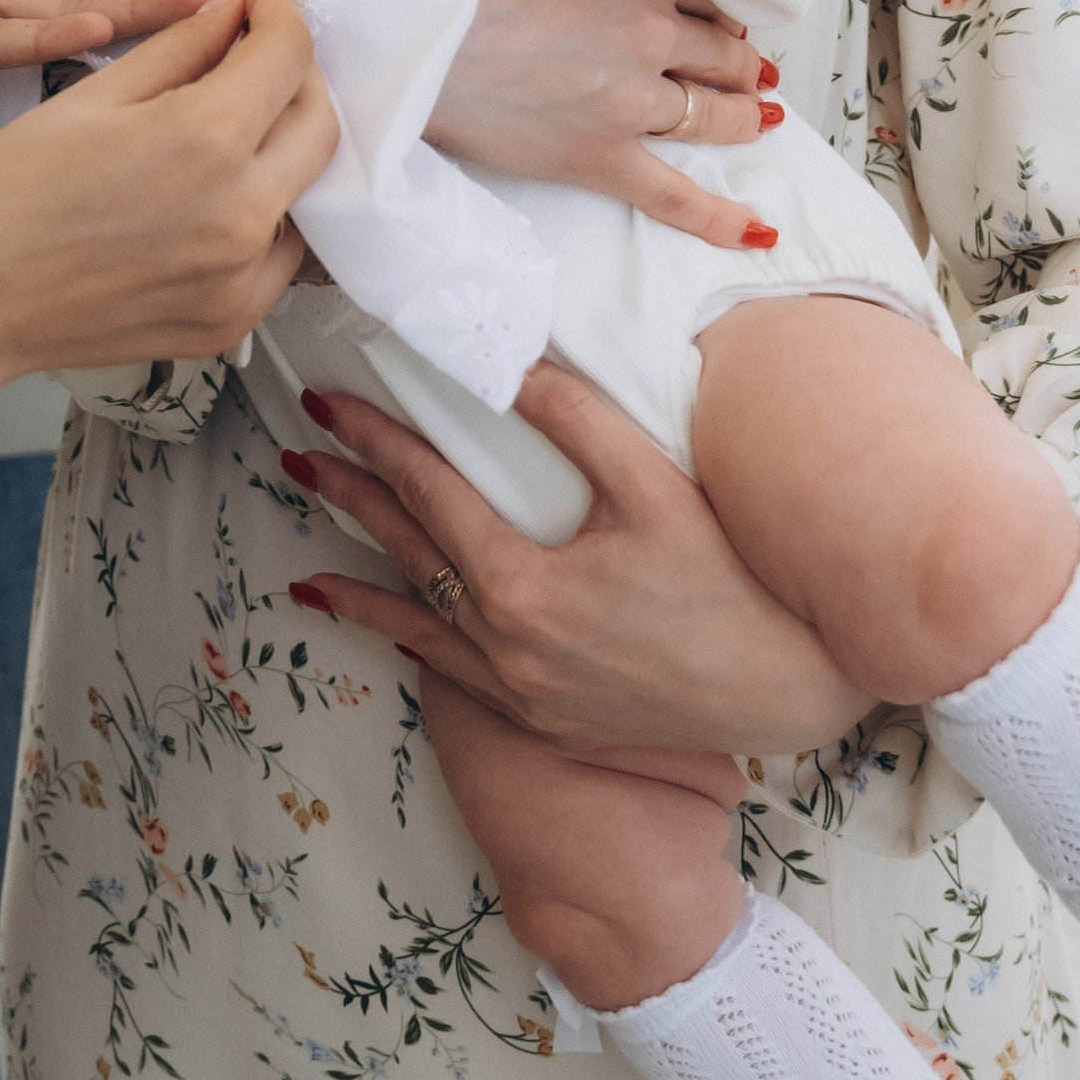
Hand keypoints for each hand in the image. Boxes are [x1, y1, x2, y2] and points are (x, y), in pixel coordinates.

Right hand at [0, 0, 336, 488]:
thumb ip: (179, 49)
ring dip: (283, 145)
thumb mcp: (92, 96)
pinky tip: (215, 198)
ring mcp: (244, 276)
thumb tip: (233, 13)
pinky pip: (280, 252)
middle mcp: (243, 211)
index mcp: (205, 139)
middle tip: (251, 58)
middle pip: (319, 121)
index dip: (279, 15)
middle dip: (294, 74)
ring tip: (232, 127)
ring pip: (307, 188)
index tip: (256, 5)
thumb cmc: (5, 192)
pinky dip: (265, 213)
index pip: (289, 54)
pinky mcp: (233, 320)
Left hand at [282, 365, 863, 759]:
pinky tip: (384, 631)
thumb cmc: (727, 582)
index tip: (332, 403)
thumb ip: (575, 422)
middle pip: (405, 555)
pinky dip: (407, 645)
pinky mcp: (536, 717)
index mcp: (523, 587)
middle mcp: (505, 647)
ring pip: (415, 624)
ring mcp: (516, 691)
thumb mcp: (654, 486)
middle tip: (299, 455)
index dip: (376, 442)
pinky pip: (448, 673)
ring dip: (359, 586)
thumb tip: (511, 363)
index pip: (428, 494)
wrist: (780, 690)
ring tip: (303, 568)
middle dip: (349, 499)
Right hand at [423, 0, 773, 249]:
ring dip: (741, 115)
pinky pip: (674, 194)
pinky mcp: (602, 156)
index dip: (717, 8)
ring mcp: (632, 102)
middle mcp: (650, 35)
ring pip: (713, 113)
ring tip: (756, 117)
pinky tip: (756, 228)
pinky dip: (719, 216)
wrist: (419, 32)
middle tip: (747, 68)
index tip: (719, 17)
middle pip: (721, 53)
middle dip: (739, 62)